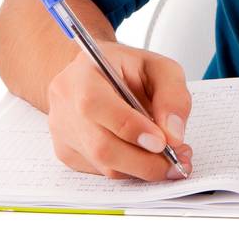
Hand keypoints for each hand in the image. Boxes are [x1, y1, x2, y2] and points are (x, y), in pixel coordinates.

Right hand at [45, 41, 194, 181]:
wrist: (96, 76)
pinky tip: (146, 157)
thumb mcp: (158, 67)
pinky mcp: (67, 153)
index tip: (163, 142)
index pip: (96, 105)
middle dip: (145, 161)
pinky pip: (102, 171)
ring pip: (104, 164)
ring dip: (142, 168)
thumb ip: (171, 95)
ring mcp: (62, 132)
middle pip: (101, 146)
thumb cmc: (125, 68)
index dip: (131, 128)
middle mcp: (65, 104)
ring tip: (170, 159)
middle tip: (177, 162)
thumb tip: (173, 135)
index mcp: (82, 74)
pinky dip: (130, 169)